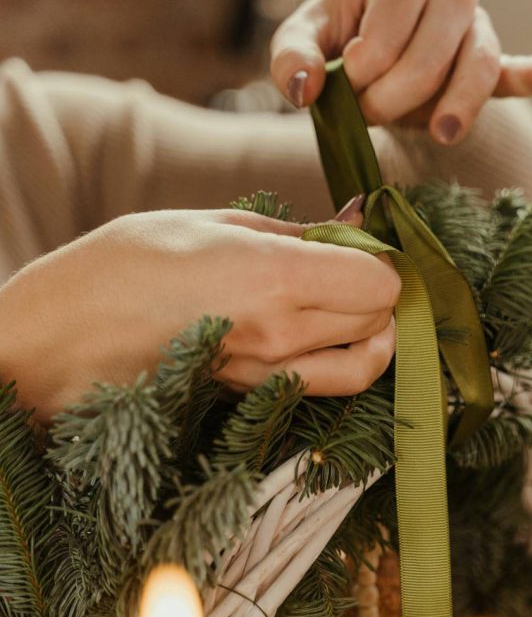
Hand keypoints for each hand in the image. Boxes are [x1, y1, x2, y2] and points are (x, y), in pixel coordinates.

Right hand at [0, 207, 398, 420]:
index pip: (379, 281)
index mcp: (273, 277)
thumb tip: (358, 220)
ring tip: (353, 306)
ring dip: (373, 334)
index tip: (363, 241)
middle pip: (379, 321)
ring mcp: (269, 374)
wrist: (64, 337)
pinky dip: (342, 360)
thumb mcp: (211, 223)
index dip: (383, 258)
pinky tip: (320, 332)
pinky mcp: (254, 396)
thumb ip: (295, 230)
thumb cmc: (124, 265)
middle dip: (381, 291)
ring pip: (363, 366)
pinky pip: (323, 386)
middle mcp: (280, 334)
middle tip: (357, 264)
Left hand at [270, 0, 531, 144]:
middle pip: (431, 55)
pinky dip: (530, 75)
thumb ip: (292, 59)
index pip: (388, 33)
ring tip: (440, 134)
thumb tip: (307, 90)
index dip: (361, 73)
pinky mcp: (490, 65)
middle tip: (367, 115)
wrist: (369, 60)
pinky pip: (510, 71)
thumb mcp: (300, 42)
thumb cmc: (334, 43)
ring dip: (453, 105)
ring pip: (475, 68)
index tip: (343, 89)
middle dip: (394, 97)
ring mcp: (474, 29)